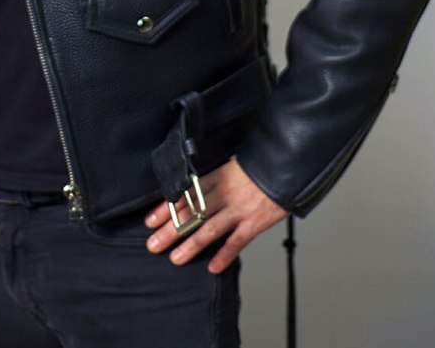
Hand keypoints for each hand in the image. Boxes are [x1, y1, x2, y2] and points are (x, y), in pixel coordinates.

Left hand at [144, 158, 286, 272]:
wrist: (284, 165)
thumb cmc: (256, 167)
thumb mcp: (229, 167)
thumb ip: (212, 182)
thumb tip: (190, 193)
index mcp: (215, 178)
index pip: (185, 195)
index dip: (165, 209)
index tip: (150, 222)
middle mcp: (223, 194)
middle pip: (192, 214)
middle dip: (170, 230)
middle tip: (153, 245)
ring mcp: (238, 209)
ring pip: (210, 229)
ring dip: (191, 245)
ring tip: (175, 259)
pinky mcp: (254, 222)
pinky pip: (237, 241)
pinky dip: (225, 255)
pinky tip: (212, 268)